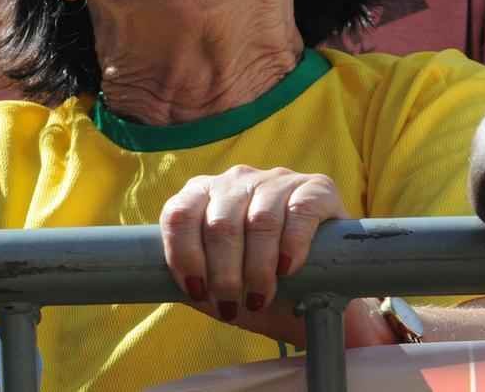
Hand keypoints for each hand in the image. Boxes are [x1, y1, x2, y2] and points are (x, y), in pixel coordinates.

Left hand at [159, 165, 388, 346]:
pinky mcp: (317, 188)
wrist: (319, 292)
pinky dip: (291, 246)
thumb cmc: (256, 286)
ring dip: (257, 268)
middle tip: (230, 305)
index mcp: (202, 194)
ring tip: (259, 298)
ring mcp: (276, 179)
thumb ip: (191, 278)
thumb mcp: (217, 283)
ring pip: (258, 221)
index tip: (196, 291)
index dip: (183, 255)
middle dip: (223, 273)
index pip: (179, 214)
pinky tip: (288, 270)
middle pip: (219, 223)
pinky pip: (299, 212)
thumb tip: (165, 285)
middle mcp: (236, 179)